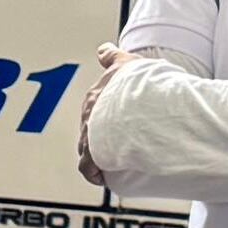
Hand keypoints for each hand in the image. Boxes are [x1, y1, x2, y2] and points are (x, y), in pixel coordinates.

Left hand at [75, 43, 140, 188]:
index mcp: (100, 88)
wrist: (138, 104)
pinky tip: (102, 177)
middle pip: (92, 124)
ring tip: (113, 160)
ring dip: (98, 153)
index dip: (99, 106)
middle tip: (118, 140)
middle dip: (102, 132)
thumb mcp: (130, 62)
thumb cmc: (140, 83)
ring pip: (88, 145)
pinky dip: (94, 171)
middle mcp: (92, 109)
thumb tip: (102, 49)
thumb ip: (115, 58)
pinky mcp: (93, 151)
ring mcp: (91, 130)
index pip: (94, 98)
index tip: (99, 109)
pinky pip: (88, 166)